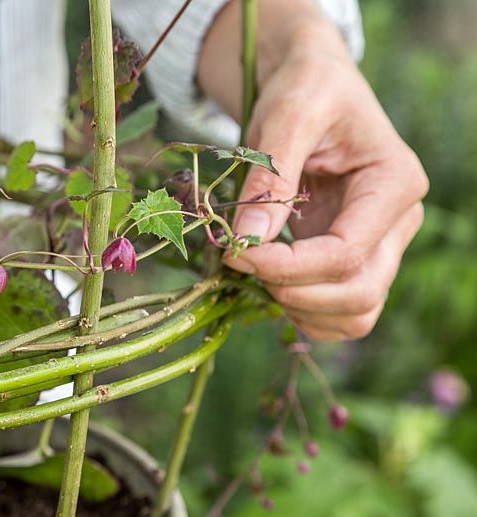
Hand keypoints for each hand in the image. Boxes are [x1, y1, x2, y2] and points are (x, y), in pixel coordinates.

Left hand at [201, 8, 427, 339]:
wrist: (311, 86)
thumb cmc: (306, 88)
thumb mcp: (288, 114)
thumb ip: (271, 177)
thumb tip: (248, 238)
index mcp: (394, 183)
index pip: (347, 254)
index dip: (287, 267)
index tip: (235, 252)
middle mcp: (397, 222)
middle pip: (360, 294)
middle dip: (294, 293)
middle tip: (240, 263)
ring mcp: (379, 244)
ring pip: (356, 313)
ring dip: (300, 309)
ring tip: (254, 272)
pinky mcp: (353, 256)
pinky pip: (340, 310)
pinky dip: (303, 309)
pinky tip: (268, 280)